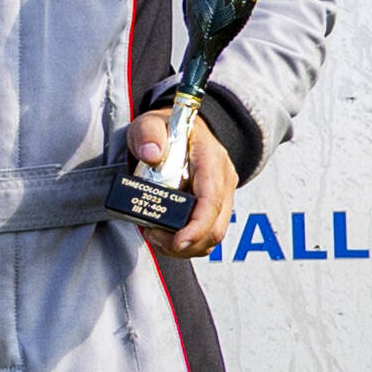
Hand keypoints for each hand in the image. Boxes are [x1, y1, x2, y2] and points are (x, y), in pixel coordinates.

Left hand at [129, 105, 243, 256]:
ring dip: (185, 246)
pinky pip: (207, 234)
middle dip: (185, 242)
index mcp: (210, 159)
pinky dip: (187, 243)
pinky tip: (165, 236)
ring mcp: (222, 195)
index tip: (178, 241)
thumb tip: (151, 154)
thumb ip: (148, 134)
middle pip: (215, 226)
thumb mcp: (149, 124)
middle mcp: (222, 179)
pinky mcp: (215, 207)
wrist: (180, 130)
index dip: (197, 226)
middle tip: (153, 236)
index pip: (211, 200)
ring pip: (213, 235)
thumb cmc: (164, 128)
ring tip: (155, 235)